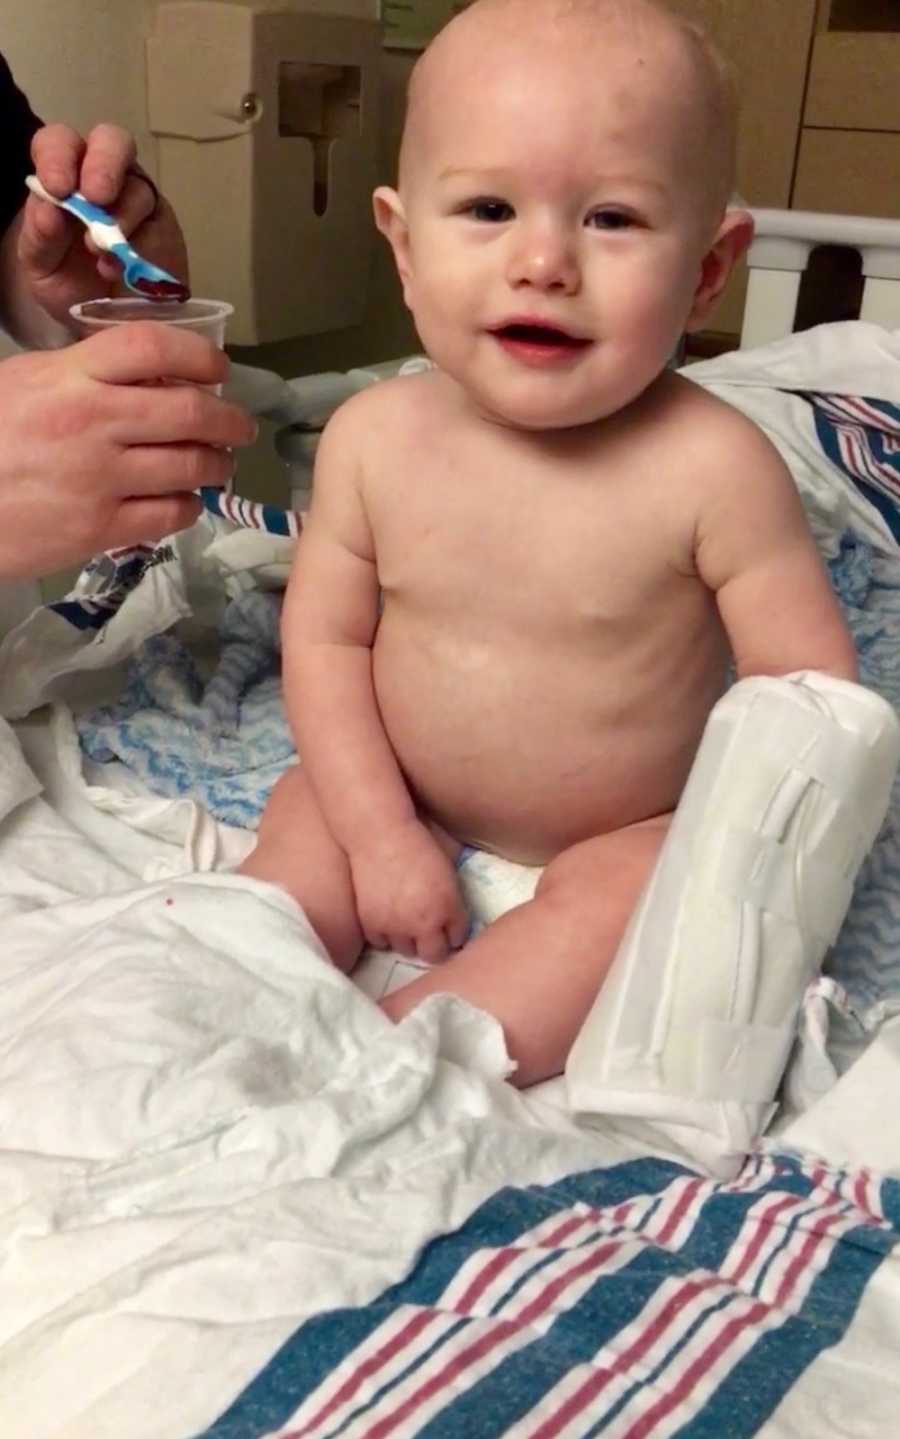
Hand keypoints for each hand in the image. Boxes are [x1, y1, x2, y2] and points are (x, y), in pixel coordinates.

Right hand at [0, 323, 255, 578]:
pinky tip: (185, 500)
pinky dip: (191, 505)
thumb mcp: (29, 383)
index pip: (153, 347)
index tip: (218, 369)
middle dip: (230, 419)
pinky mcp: (100, 529)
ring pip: (192, 466)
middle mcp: (92, 422)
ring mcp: (100, 479)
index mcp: (71, 375)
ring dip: (218, 465)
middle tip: (240, 426)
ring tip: (219, 465)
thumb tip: (155, 376)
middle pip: (190, 410)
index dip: (200, 355)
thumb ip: (87, 374)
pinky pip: (172, 514)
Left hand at [17, 123, 188, 327]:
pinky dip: (141, 245)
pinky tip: (122, 269)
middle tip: (97, 197)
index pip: (60, 143)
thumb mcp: (41, 267)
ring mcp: (139, 200)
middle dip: (104, 164)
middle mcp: (104, 178)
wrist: (107, 327)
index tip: (58, 188)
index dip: (58, 155)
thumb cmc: (70, 287)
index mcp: (64, 177)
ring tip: (102, 256)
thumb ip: (40, 237)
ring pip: (138, 188)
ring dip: (120, 218)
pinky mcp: (164, 229)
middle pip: (112, 141)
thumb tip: (51, 210)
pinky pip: (159, 225)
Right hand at [350, 819, 469, 961]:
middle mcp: (425, 923)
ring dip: (408, 940)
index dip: (454, 936)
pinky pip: (381, 942)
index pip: (458, 939)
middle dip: (434, 945)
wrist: (380, 836)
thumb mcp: (448, 870)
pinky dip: (385, 934)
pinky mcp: (373, 925)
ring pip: (406, 951)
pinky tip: (386, 918)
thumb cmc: (419, 843)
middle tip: (429, 933)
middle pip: (433, 954)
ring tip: (406, 923)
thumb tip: (455, 917)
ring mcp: (397, 927)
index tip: (450, 932)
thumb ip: (453, 899)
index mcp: (448, 907)